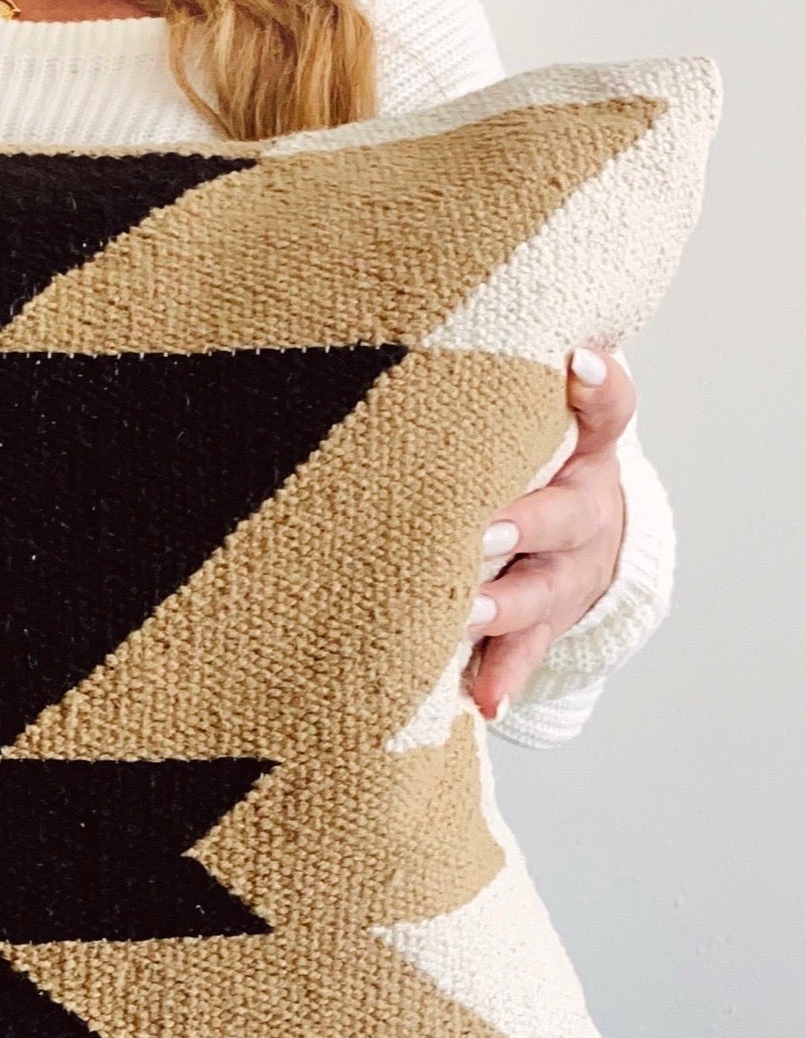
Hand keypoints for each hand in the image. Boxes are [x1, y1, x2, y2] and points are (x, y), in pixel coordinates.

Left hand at [466, 348, 634, 721]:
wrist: (584, 542)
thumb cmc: (534, 470)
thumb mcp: (535, 428)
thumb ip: (507, 396)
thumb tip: (432, 335)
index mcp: (582, 455)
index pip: (606, 412)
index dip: (599, 388)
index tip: (579, 361)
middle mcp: (579, 515)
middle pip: (562, 517)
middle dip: (525, 522)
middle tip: (486, 527)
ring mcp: (563, 576)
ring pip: (538, 593)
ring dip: (504, 606)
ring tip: (469, 613)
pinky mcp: (542, 626)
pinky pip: (522, 653)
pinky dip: (502, 678)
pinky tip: (484, 701)